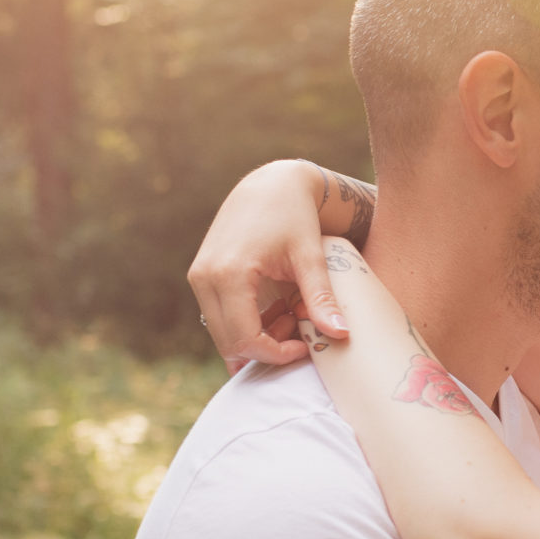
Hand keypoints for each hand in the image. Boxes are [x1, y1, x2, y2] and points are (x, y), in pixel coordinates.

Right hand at [188, 160, 355, 369]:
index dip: (276, 354)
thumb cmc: (294, 215)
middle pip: (229, 342)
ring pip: (222, 333)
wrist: (270, 185)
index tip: (305, 347)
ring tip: (290, 315)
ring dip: (257, 337)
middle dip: (267, 348)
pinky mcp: (201, 276)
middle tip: (299, 331)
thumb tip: (340, 335)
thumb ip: (321, 298)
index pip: (245, 338)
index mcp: (229, 273)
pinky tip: (276, 308)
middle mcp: (205, 277)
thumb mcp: (311, 256)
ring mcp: (199, 277)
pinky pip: (220, 317)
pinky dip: (247, 324)